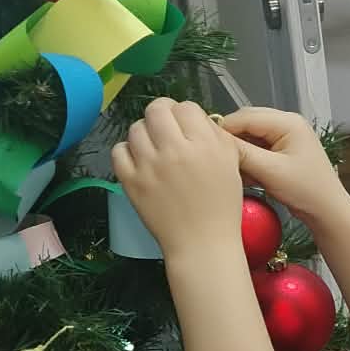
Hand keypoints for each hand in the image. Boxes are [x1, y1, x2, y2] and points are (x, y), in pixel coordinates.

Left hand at [112, 98, 242, 260]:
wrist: (202, 243)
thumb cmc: (221, 206)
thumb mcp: (231, 163)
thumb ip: (215, 135)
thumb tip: (196, 118)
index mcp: (204, 145)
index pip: (186, 107)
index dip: (186, 114)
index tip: (187, 126)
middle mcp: (175, 151)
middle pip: (156, 110)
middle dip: (162, 115)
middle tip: (166, 129)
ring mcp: (150, 166)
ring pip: (136, 128)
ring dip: (145, 133)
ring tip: (153, 147)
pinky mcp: (132, 182)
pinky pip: (119, 151)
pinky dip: (127, 151)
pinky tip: (139, 160)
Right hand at [220, 107, 348, 227]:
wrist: (328, 211)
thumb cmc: (306, 191)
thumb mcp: (270, 172)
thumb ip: (242, 153)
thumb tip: (214, 141)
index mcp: (288, 122)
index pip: (245, 117)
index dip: (223, 129)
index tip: (204, 146)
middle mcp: (286, 123)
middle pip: (246, 123)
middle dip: (230, 140)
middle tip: (214, 158)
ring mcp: (285, 136)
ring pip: (250, 137)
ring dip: (239, 151)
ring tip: (228, 168)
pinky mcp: (282, 151)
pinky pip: (257, 148)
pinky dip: (247, 159)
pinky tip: (241, 174)